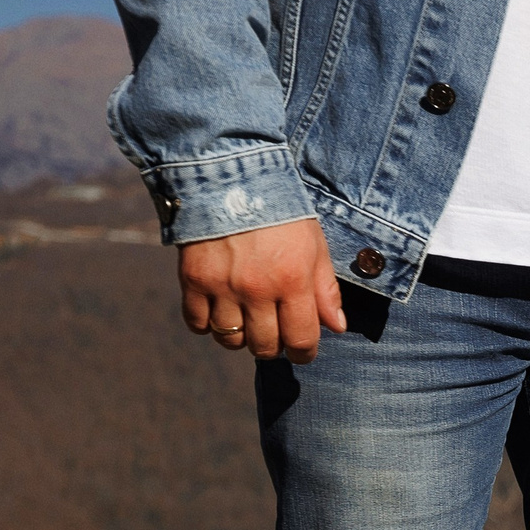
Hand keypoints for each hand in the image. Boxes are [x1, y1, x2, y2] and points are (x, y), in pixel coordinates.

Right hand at [177, 217, 345, 363]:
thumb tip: (337, 327)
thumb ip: (326, 289)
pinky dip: (207, 325)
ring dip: (240, 338)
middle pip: (264, 346)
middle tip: (274, 335)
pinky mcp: (193, 279)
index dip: (304, 353)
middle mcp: (258, 288)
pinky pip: (197, 323)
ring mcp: (223, 286)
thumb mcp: (314, 244)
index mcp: (293, 281)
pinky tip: (218, 312)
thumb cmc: (281, 211)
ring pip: (230, 340)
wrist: (229, 176)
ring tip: (246, 322)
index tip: (301, 351)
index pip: (301, 339)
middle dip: (273, 347)